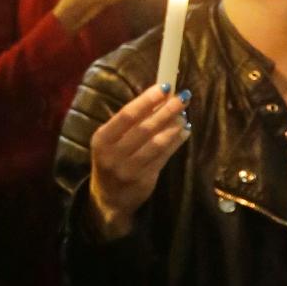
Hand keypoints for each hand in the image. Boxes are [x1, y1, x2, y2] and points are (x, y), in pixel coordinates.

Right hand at [88, 82, 191, 239]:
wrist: (109, 199)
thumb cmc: (111, 160)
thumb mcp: (111, 141)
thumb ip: (130, 122)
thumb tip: (160, 97)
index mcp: (102, 139)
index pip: (127, 115)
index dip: (147, 100)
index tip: (165, 87)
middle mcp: (113, 154)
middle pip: (144, 128)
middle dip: (166, 110)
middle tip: (184, 97)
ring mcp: (128, 169)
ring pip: (156, 143)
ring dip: (174, 127)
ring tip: (184, 115)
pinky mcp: (144, 180)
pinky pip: (164, 157)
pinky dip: (176, 142)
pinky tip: (184, 132)